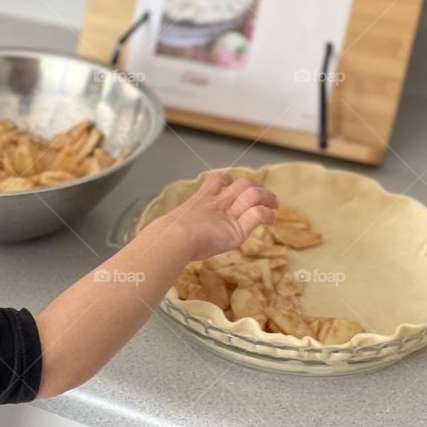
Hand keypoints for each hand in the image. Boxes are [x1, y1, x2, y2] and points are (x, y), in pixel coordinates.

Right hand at [152, 171, 277, 262]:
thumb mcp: (167, 229)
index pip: (216, 180)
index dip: (227, 180)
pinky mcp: (237, 228)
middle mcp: (216, 204)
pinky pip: (258, 214)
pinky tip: (270, 219)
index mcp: (200, 201)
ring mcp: (228, 214)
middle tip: (265, 195)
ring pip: (254, 195)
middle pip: (241, 183)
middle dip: (255, 186)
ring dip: (267, 197)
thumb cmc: (166, 236)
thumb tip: (152, 246)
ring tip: (275, 204)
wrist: (174, 238)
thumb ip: (168, 232)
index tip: (232, 184)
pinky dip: (266, 214)